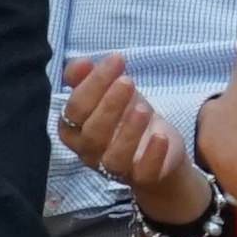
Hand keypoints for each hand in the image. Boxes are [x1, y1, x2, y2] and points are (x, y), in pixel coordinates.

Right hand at [62, 59, 212, 231]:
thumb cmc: (126, 118)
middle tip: (127, 81)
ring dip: (128, 131)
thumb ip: (90, 79)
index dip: (92, 84)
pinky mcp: (143, 176)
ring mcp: (116, 167)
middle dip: (108, 105)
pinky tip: (161, 136)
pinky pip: (143, 172)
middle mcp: (90, 151)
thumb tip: (79, 61)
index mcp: (76, 129)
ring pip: (114, 156)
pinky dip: (152, 155)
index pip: (75, 109)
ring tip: (143, 107)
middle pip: (92, 132)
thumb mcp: (110, 94)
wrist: (159, 149)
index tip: (115, 59)